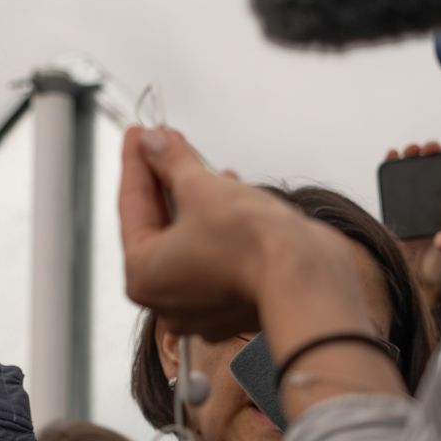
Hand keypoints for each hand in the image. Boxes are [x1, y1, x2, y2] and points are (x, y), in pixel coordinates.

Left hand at [119, 126, 406, 406]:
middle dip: (164, 179)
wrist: (309, 279)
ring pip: (187, 239)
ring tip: (200, 164)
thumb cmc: (252, 244)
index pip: (131, 205)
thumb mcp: (200, 187)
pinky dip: (216, 225)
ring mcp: (199, 307)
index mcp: (143, 275)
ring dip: (192, 199)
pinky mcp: (232, 304)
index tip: (138, 134)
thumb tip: (154, 143)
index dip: (136, 161)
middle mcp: (165, 299)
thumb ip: (171, 162)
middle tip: (164, 142)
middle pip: (158, 225)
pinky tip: (228, 194)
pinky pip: (213, 255)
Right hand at [384, 142, 440, 318]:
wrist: (419, 286)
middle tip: (432, 148)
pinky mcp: (400, 209)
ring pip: (419, 173)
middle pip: (439, 169)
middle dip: (436, 154)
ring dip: (415, 157)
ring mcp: (420, 204)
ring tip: (412, 149)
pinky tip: (393, 155)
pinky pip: (398, 185)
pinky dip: (395, 167)